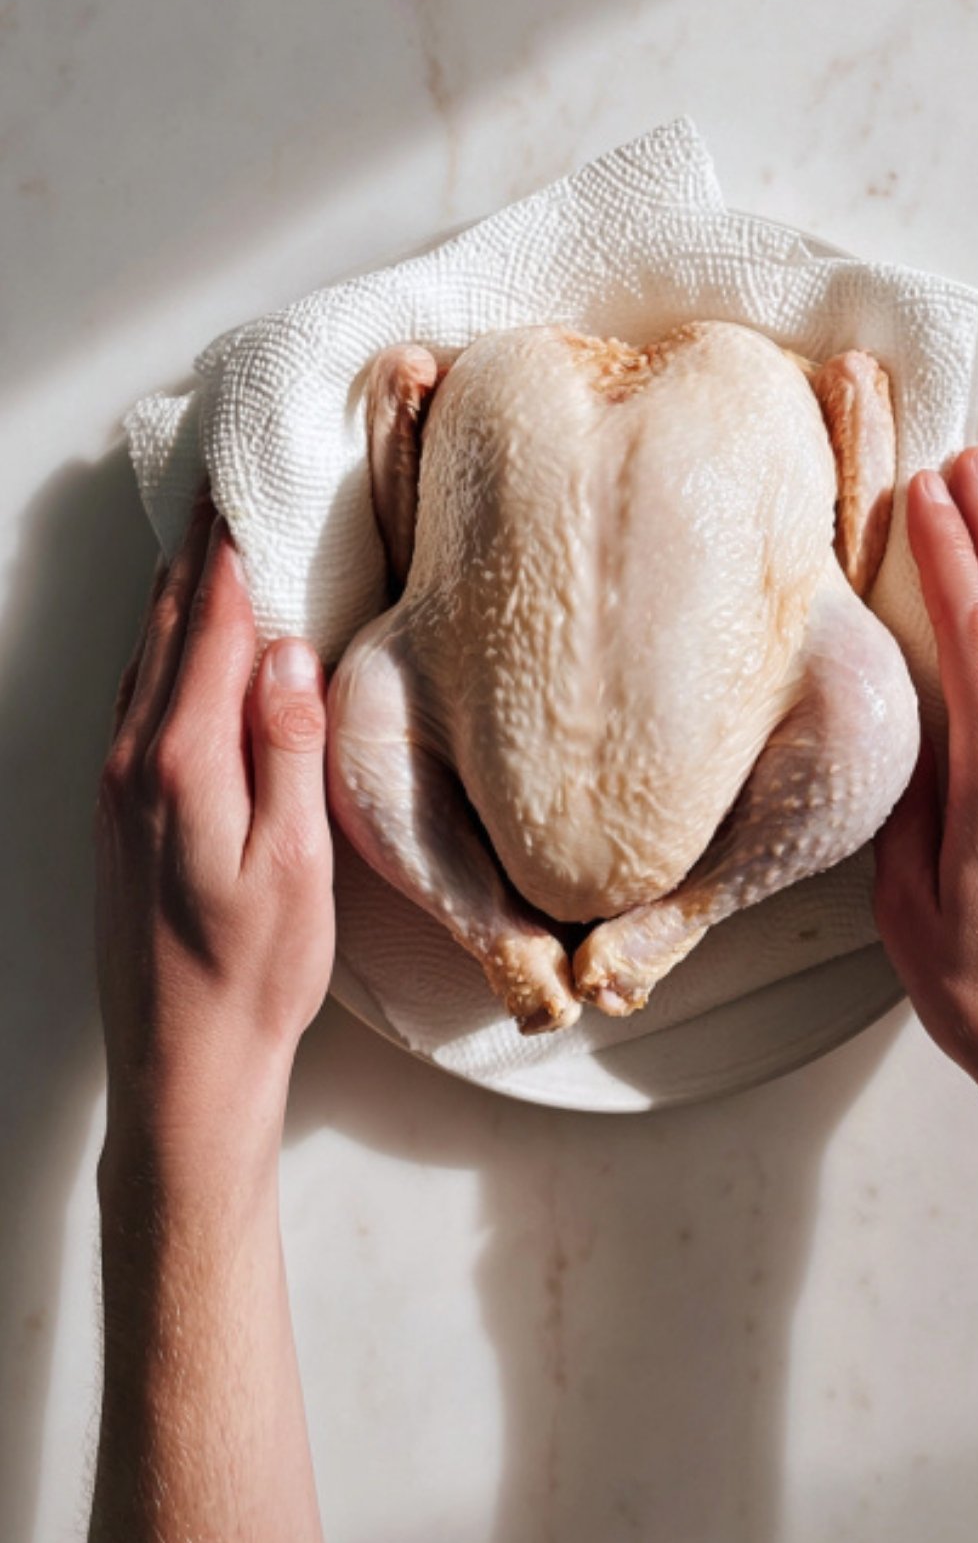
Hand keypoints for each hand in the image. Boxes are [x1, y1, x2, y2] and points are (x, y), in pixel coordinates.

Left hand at [95, 493, 334, 1174]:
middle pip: (171, 623)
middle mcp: (135, 758)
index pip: (213, 622)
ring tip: (209, 535)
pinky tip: (183, 637)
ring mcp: (116, 781)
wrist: (180, 1065)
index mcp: (184, 761)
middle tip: (228, 479)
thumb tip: (290, 652)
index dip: (230, 543)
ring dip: (180, 590)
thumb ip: (288, 749)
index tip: (245, 477)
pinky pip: (137, 693)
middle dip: (200, 547)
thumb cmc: (252, 976)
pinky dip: (164, 642)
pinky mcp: (116, 807)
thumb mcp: (296, 866)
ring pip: (148, 655)